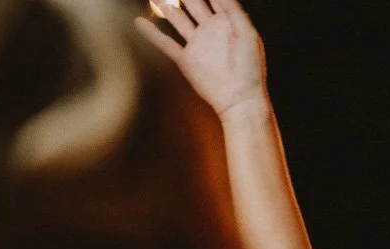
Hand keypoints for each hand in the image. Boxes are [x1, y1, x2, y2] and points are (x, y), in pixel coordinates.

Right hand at [137, 0, 266, 117]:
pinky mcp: (186, 60)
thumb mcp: (246, 33)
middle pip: (192, 3)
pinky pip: (165, 43)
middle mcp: (210, 30)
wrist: (240, 99)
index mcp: (227, 22)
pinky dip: (151, 33)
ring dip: (165, 5)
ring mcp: (197, 44)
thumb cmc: (249, 68)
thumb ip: (232, 9)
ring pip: (177, 18)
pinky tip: (139, 22)